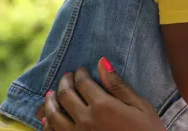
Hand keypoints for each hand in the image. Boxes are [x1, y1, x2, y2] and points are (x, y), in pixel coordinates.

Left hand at [43, 57, 165, 130]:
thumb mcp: (139, 106)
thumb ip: (118, 85)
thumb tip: (102, 63)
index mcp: (103, 106)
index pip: (83, 83)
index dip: (80, 73)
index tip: (81, 70)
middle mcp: (86, 120)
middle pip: (65, 95)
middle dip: (64, 82)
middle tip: (66, 77)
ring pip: (53, 116)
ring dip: (50, 102)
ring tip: (51, 95)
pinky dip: (48, 125)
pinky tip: (48, 120)